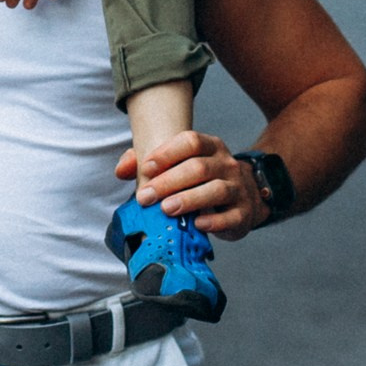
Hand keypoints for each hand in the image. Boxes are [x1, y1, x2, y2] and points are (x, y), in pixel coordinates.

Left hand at [114, 132, 267, 237]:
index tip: (146, 168)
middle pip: (198, 167)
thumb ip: (148, 163)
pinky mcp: (244, 213)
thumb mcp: (180, 165)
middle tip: (146, 197)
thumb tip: (121, 170)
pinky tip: (197, 224)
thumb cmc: (201, 180)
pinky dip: (213, 221)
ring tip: (166, 209)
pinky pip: (231, 216)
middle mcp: (227, 164)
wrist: (244, 198)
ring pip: (216, 190)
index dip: (167, 153)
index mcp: (211, 146)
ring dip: (188, 200)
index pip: (191, 141)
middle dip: (168, 182)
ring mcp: (239, 188)